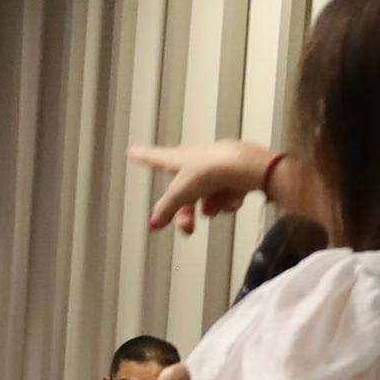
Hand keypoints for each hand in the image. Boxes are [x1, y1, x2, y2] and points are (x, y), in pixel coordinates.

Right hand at [128, 137, 279, 235]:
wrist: (247, 166)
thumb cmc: (213, 169)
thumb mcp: (180, 194)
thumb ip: (166, 210)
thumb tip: (154, 222)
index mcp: (178, 158)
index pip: (154, 157)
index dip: (142, 155)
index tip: (132, 151)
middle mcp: (197, 160)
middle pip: (184, 191)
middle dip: (186, 212)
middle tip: (187, 229)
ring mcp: (216, 167)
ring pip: (206, 196)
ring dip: (210, 207)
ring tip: (216, 208)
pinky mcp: (235, 173)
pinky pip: (226, 194)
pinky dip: (228, 201)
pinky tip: (232, 201)